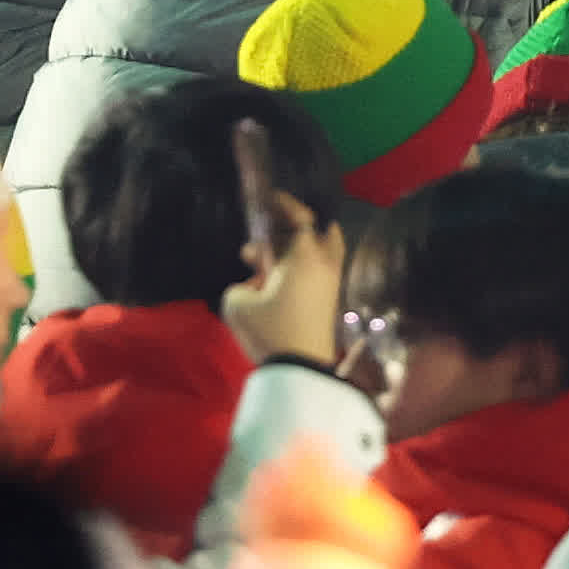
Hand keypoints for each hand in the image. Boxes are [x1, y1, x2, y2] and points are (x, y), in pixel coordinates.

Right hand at [221, 189, 345, 369]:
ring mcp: (331, 284)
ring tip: (257, 266)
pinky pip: (317, 273)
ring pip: (319, 254)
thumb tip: (251, 286)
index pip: (301, 217)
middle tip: (265, 239)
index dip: (285, 204)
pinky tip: (270, 287)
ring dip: (294, 252)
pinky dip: (299, 270)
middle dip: (293, 229)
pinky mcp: (329, 302)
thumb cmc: (271, 330)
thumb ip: (240, 287)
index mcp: (306, 256)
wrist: (302, 370)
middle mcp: (325, 264)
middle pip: (319, 232)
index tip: (269, 197)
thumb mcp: (238, 305)